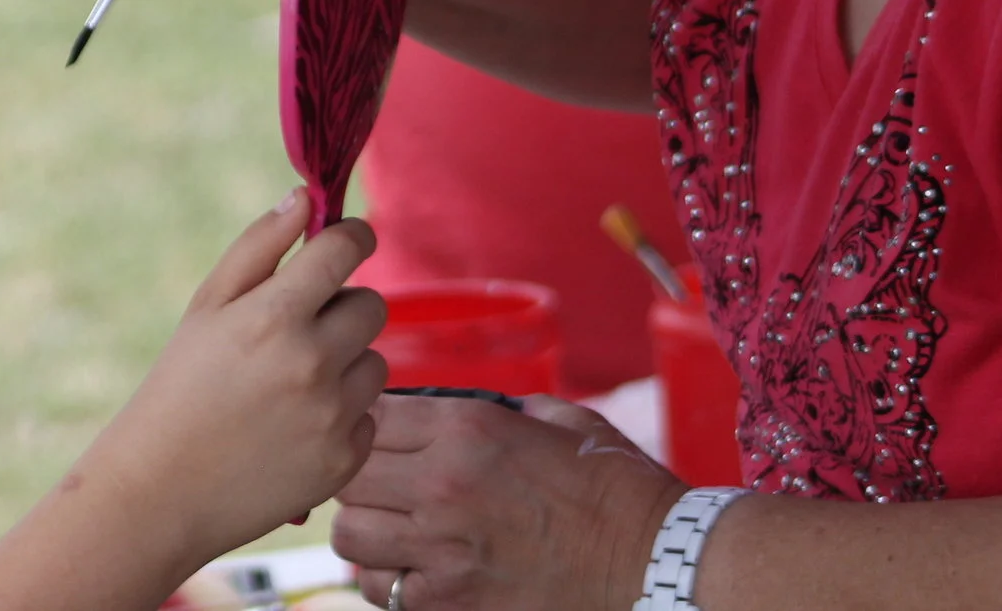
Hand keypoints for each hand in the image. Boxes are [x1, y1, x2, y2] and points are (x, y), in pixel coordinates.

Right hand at [74, 191, 388, 563]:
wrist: (162, 490)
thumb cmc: (179, 386)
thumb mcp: (206, 306)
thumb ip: (259, 246)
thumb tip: (305, 198)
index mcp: (275, 315)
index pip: (348, 250)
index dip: (354, 238)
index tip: (348, 242)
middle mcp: (313, 362)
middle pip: (373, 305)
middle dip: (343, 308)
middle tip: (300, 330)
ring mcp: (333, 415)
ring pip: (376, 362)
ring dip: (346, 364)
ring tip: (291, 386)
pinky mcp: (345, 460)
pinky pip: (370, 416)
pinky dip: (343, 416)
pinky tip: (296, 427)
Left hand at [332, 394, 684, 610]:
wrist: (652, 563)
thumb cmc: (613, 486)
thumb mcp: (556, 419)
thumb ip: (494, 410)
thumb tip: (449, 411)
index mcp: (468, 428)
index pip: (373, 413)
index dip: (374, 422)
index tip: (386, 433)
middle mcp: (443, 484)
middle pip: (350, 472)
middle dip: (361, 473)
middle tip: (386, 482)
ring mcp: (442, 549)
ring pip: (350, 533)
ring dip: (367, 527)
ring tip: (395, 528)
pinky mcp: (448, 602)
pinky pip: (378, 588)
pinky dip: (387, 579)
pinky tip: (415, 569)